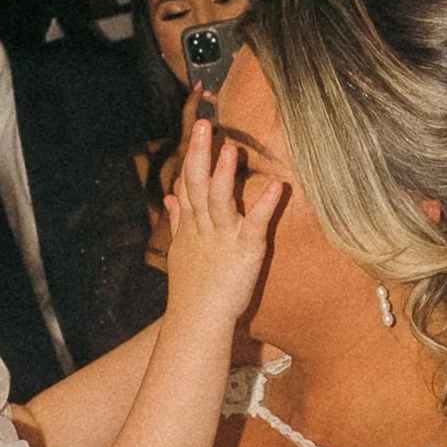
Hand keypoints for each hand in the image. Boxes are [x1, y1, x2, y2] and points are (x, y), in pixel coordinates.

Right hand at [161, 115, 283, 327]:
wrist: (197, 322)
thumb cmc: (192, 290)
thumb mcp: (180, 251)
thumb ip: (178, 220)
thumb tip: (170, 197)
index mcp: (191, 226)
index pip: (188, 184)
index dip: (191, 156)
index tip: (197, 130)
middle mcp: (203, 228)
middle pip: (196, 184)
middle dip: (198, 153)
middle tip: (204, 124)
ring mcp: (222, 239)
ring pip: (218, 200)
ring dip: (223, 174)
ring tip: (229, 148)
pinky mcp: (244, 252)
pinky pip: (254, 225)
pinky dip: (264, 206)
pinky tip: (276, 188)